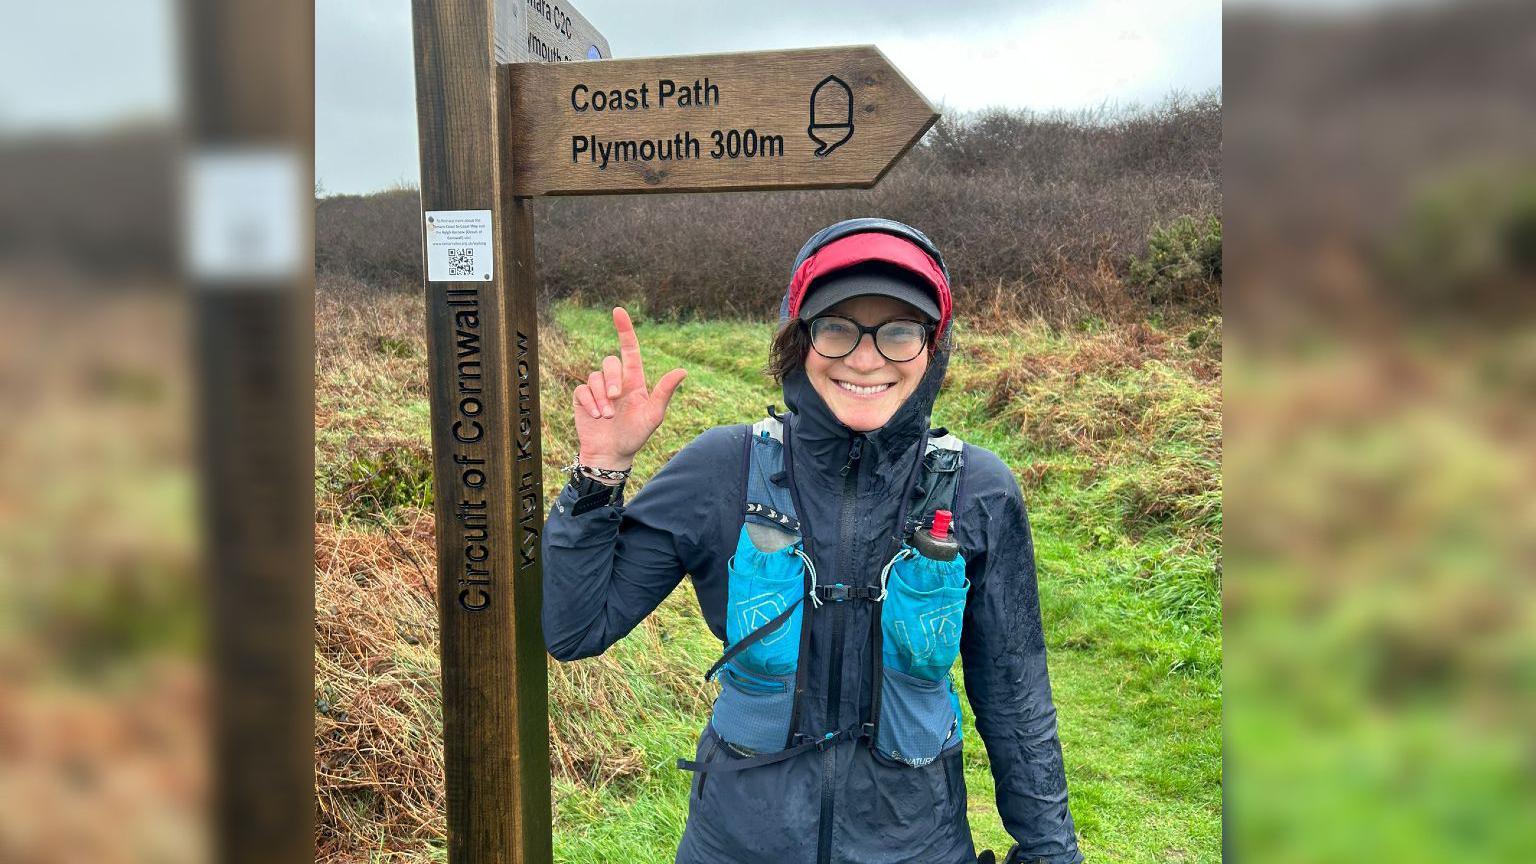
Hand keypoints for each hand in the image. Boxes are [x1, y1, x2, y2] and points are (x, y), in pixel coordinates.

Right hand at [571, 307, 686, 470]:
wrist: (612, 454)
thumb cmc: (635, 435)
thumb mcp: (653, 415)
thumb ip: (664, 392)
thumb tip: (682, 370)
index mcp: (634, 381)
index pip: (629, 349)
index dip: (624, 329)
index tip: (618, 311)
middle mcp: (616, 381)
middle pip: (610, 362)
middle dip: (612, 379)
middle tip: (616, 399)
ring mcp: (598, 389)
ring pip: (595, 376)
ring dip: (602, 398)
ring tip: (608, 416)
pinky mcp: (583, 398)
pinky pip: (583, 390)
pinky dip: (590, 403)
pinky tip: (596, 417)